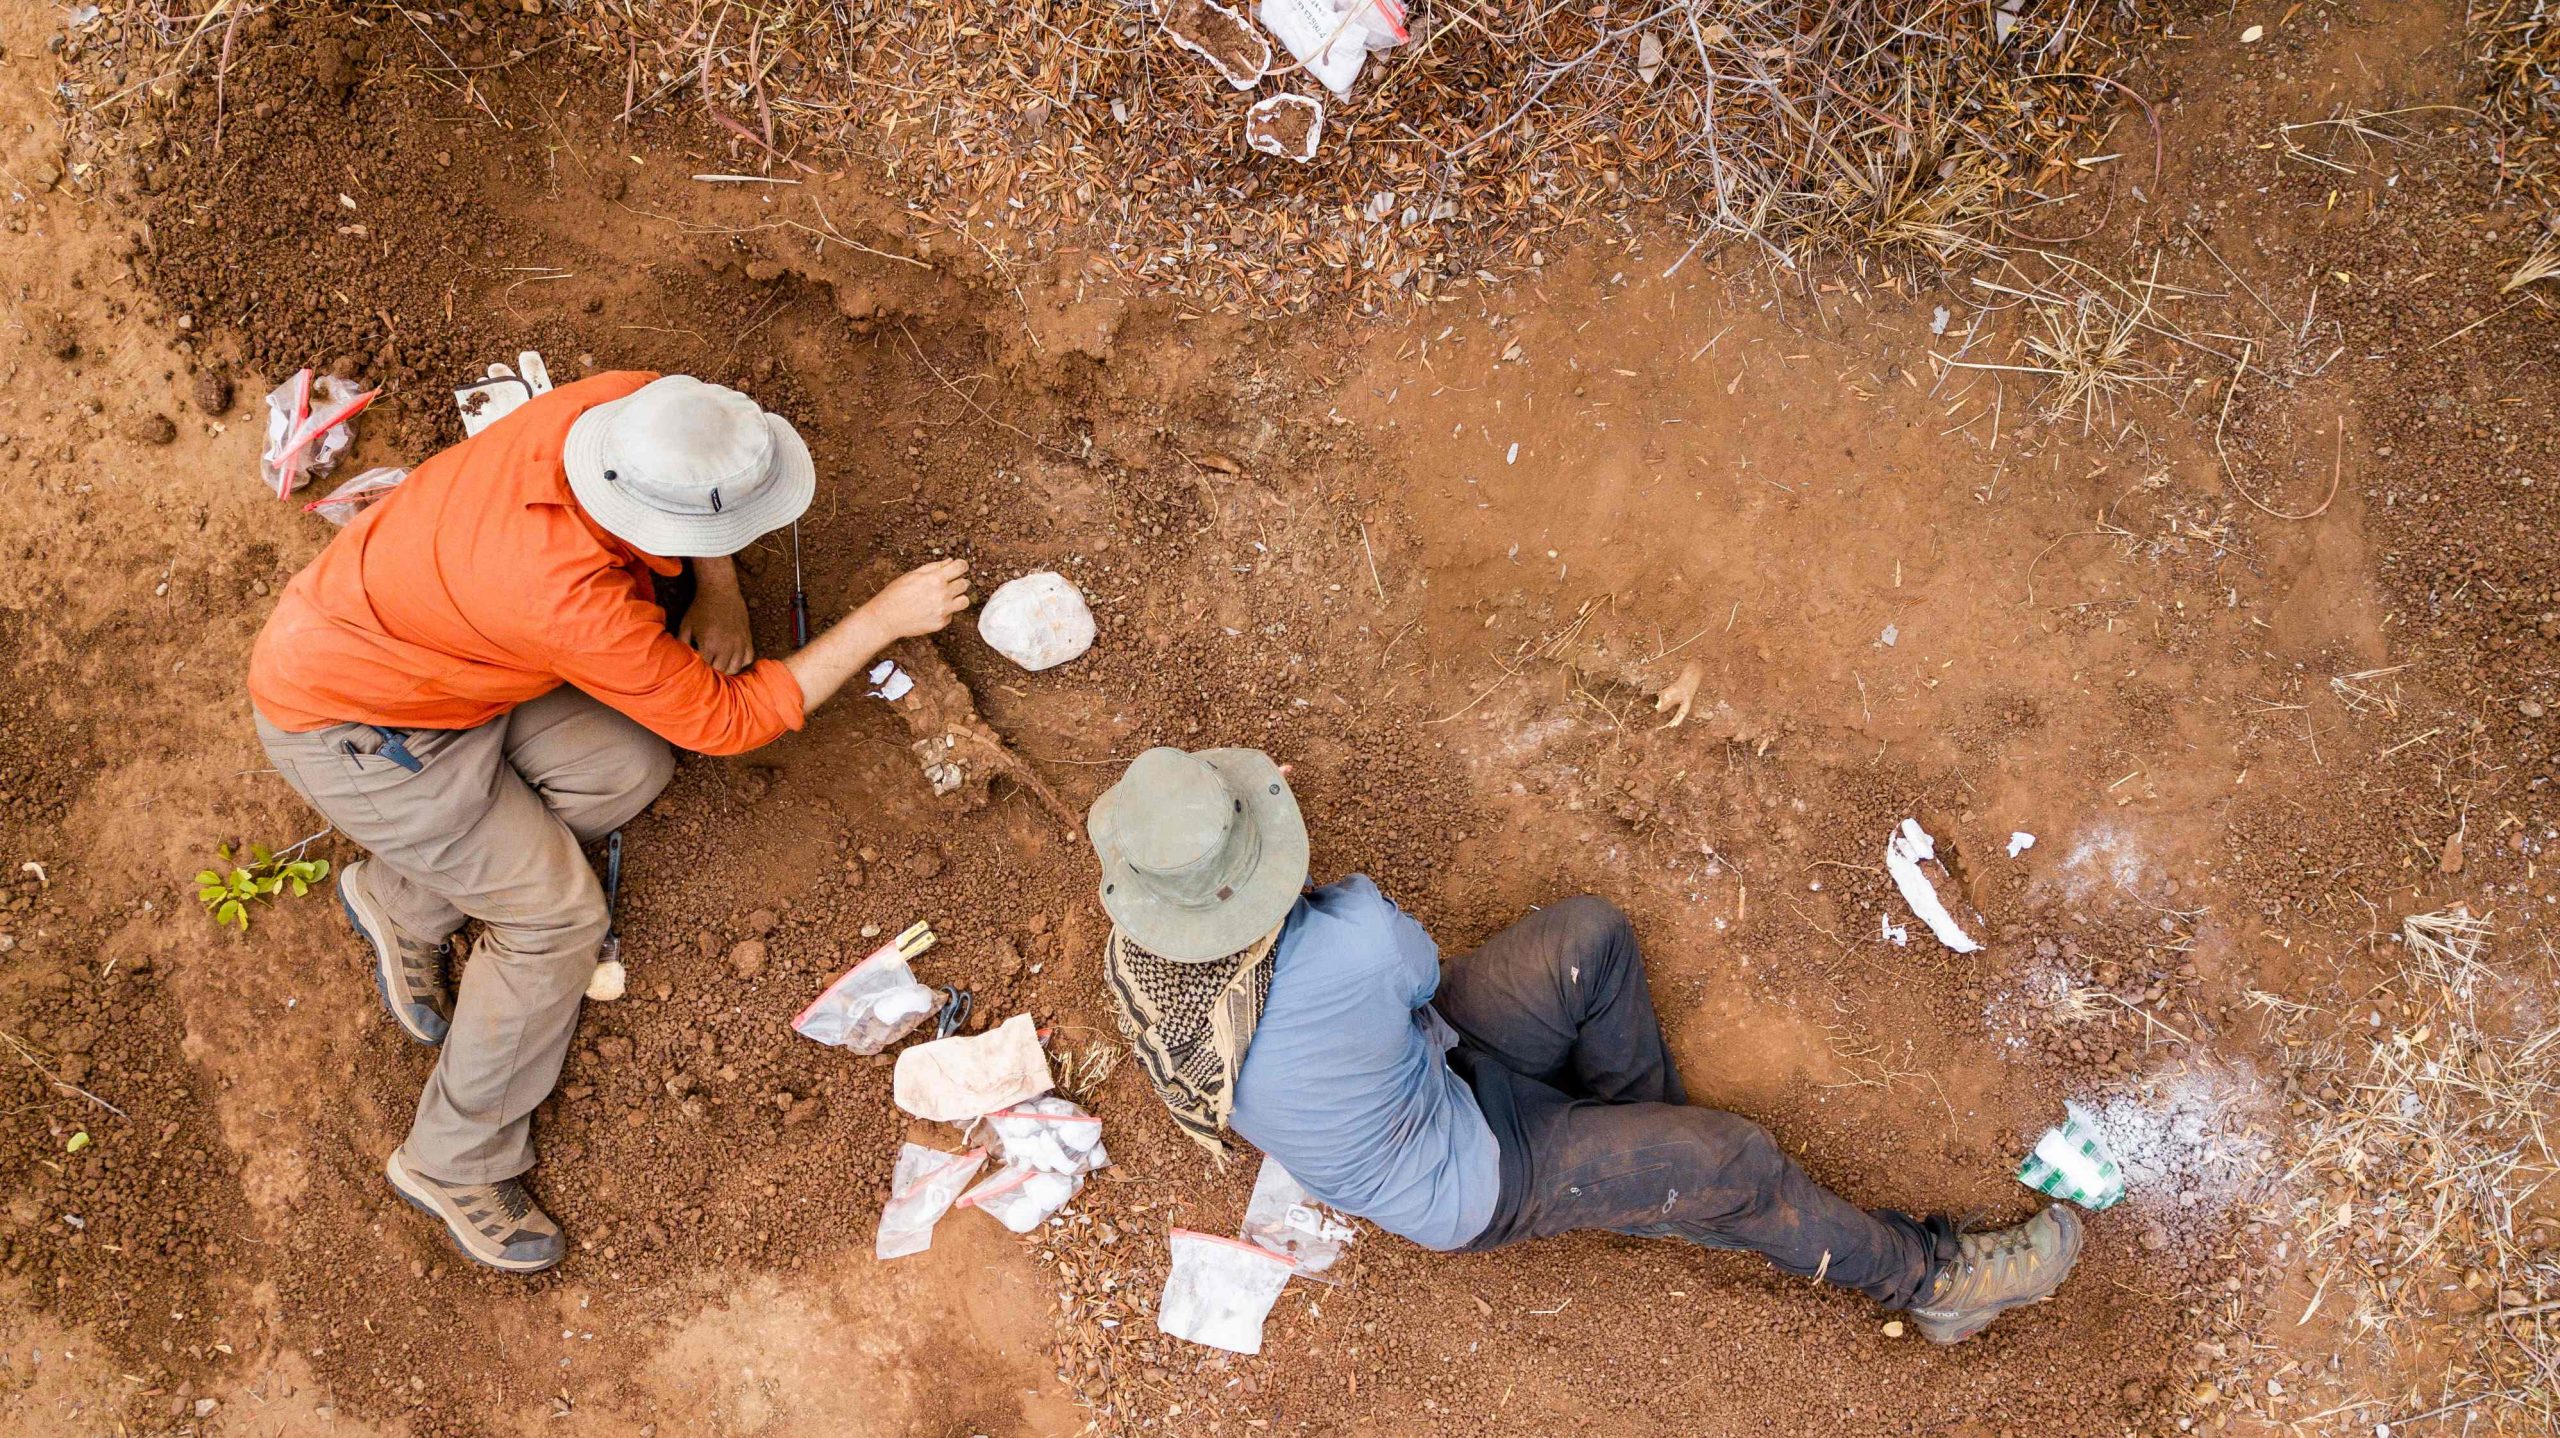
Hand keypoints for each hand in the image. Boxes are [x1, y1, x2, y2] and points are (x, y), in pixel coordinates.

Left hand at [679, 584, 756, 674]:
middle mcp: (727, 647)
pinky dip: (740, 661)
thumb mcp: (686, 626)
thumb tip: (680, 659)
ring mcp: (739, 643)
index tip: (697, 666)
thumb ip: (682, 644)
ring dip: (726, 668)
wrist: (720, 591)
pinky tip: (732, 657)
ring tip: (718, 663)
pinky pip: (748, 658)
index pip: (706, 668)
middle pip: (721, 671)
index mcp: (709, 645)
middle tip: (707, 665)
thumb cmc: (700, 609)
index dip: (701, 670)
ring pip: (735, 668)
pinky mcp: (747, 638)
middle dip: (713, 671)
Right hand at [855, 558, 971, 641]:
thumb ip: (933, 567)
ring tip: (946, 598)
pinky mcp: (941, 623)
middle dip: (959, 581)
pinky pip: (951, 615)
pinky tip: (932, 610)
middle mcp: (942, 594)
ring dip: (958, 598)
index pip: (960, 567)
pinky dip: (945, 612)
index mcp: (935, 579)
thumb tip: (949, 561)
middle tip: (950, 584)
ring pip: (964, 601)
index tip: (961, 567)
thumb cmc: (895, 594)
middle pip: (965, 584)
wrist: (886, 618)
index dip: (962, 565)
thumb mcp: (912, 575)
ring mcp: (943, 610)